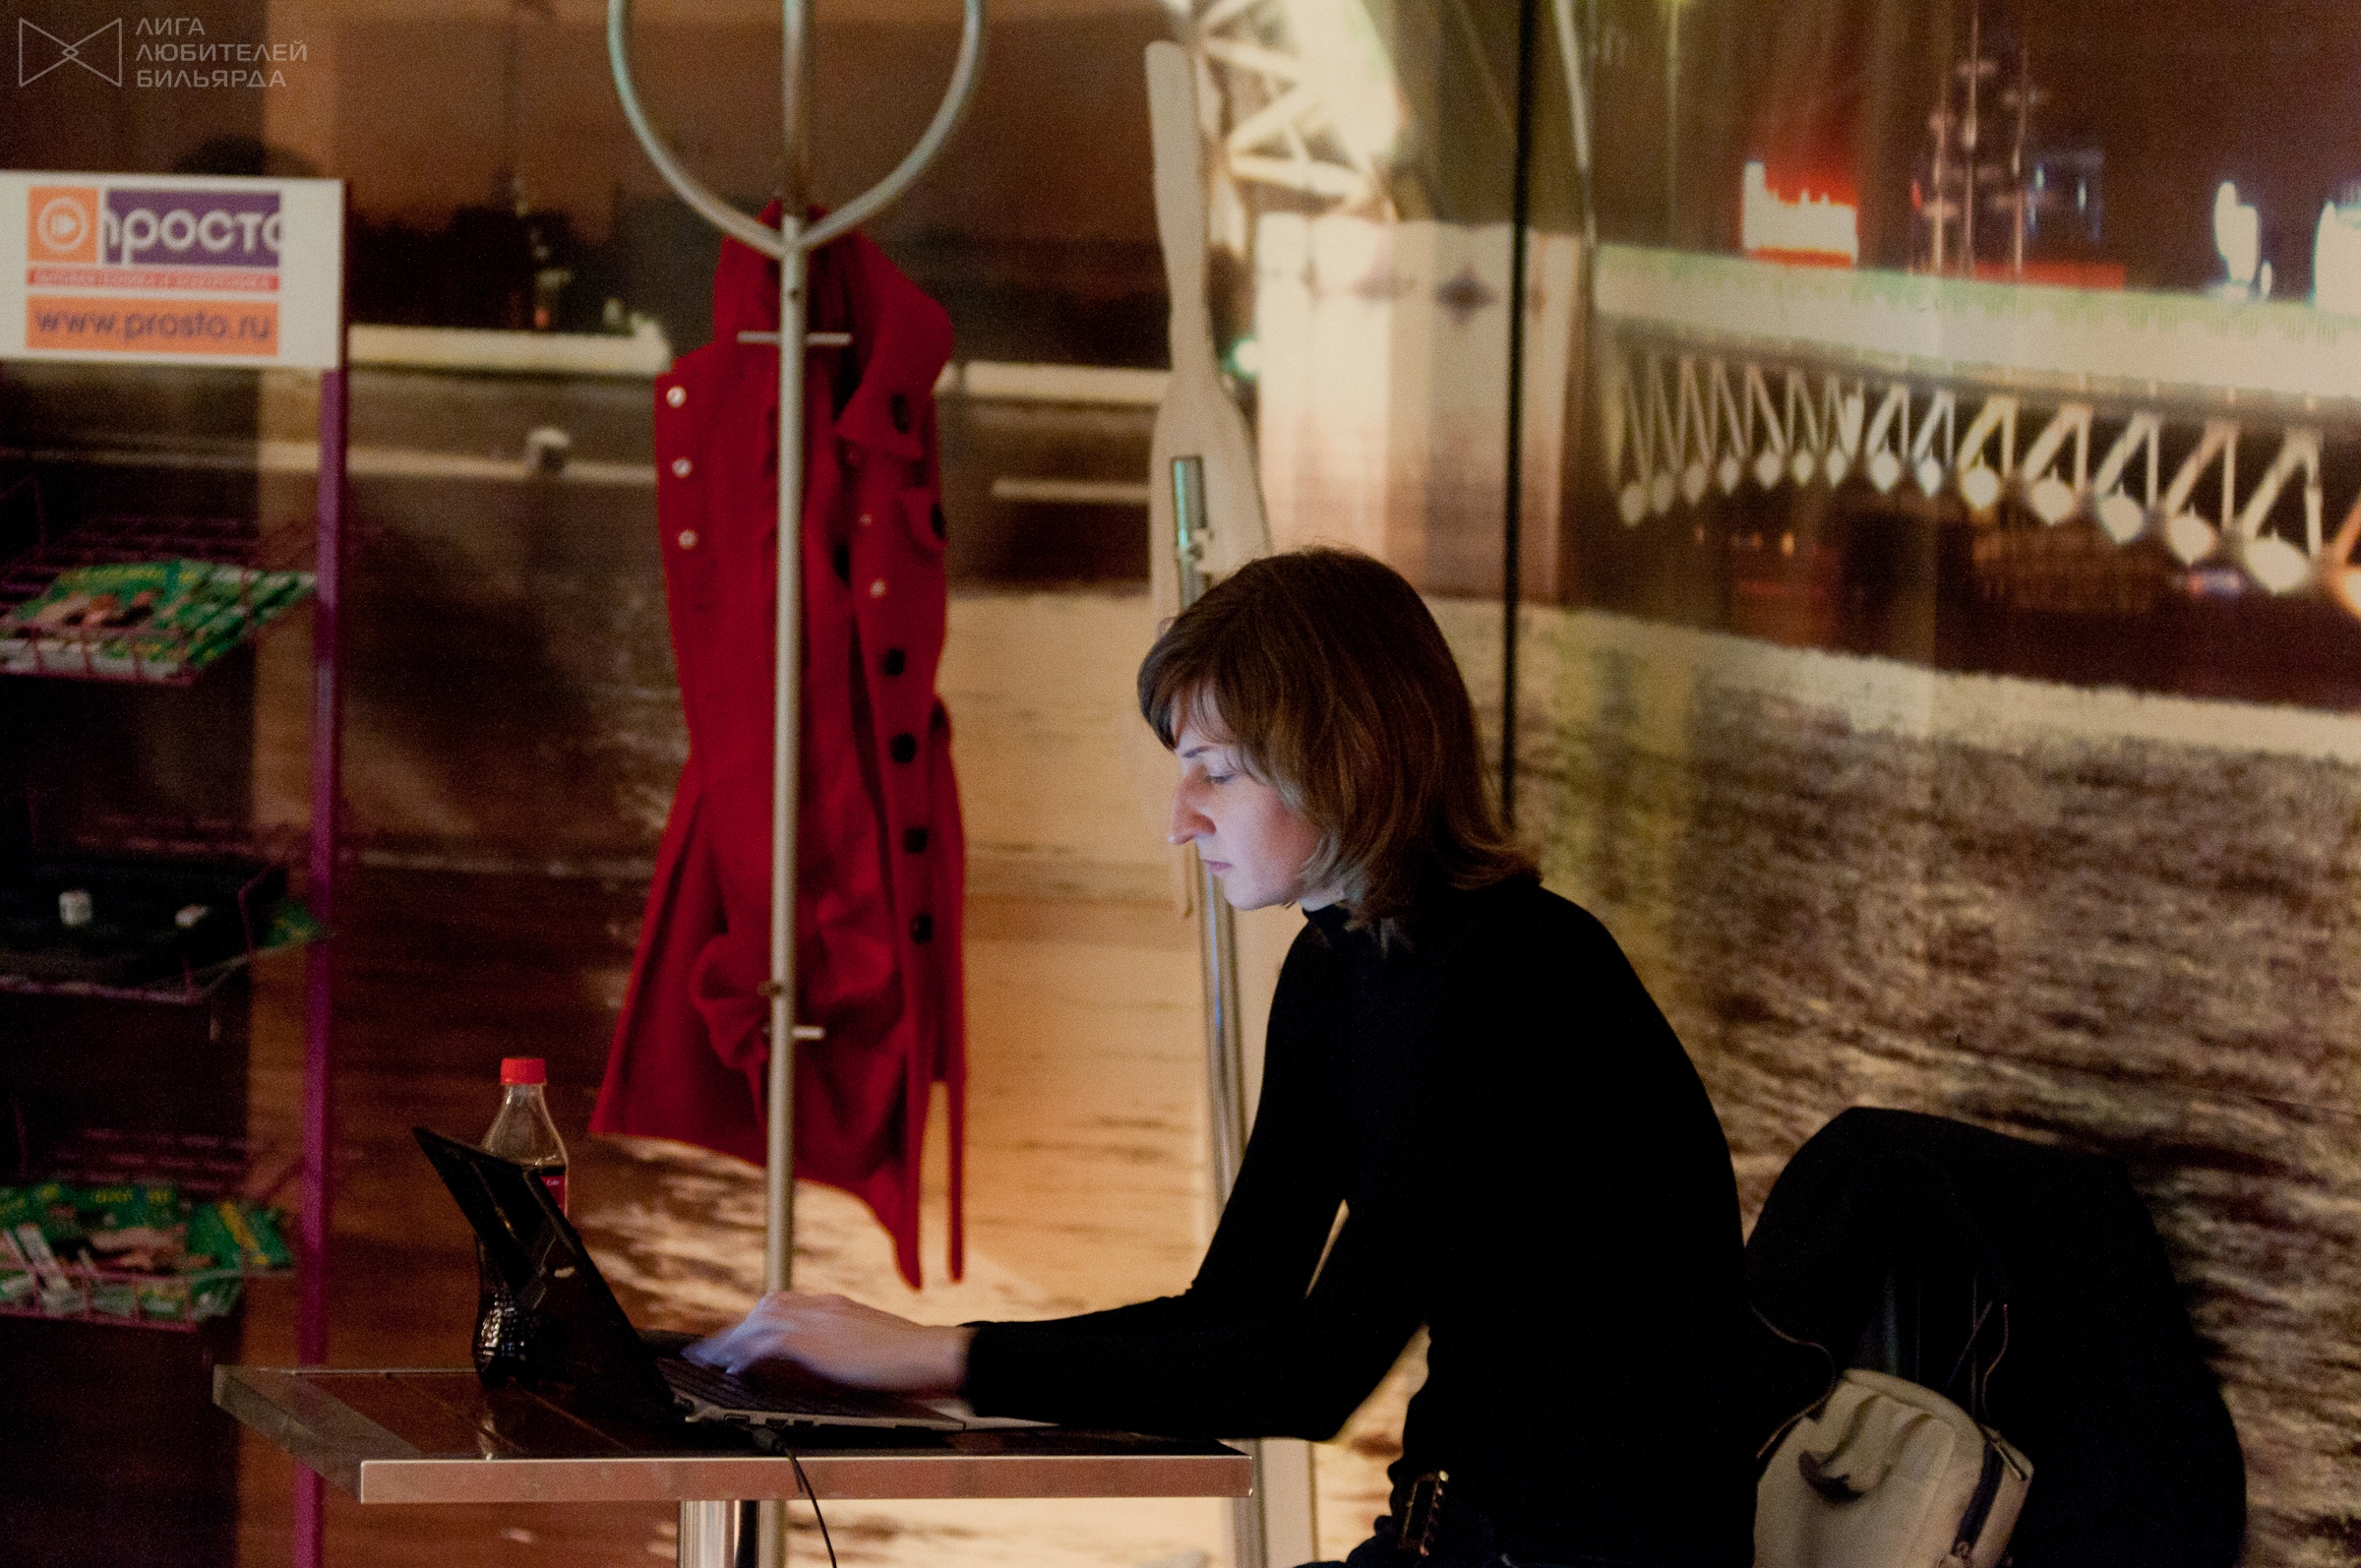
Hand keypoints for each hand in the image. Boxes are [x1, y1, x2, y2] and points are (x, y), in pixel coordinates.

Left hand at [684, 1291, 974, 1394]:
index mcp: (840, 1307)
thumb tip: (830, 1368)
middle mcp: (825, 1306)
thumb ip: (848, 1351)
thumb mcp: (875, 1349)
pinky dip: (745, 1352)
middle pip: (768, 1306)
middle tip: (713, 1347)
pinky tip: (733, 1367)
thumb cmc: (915, 1362)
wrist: (933, 1354)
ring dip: (733, 1338)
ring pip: (760, 1319)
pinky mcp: (815, 1340)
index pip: (789, 1304)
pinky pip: (766, 1341)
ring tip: (711, 1358)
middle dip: (739, 1326)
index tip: (743, 1334)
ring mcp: (819, 1320)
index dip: (761, 1320)